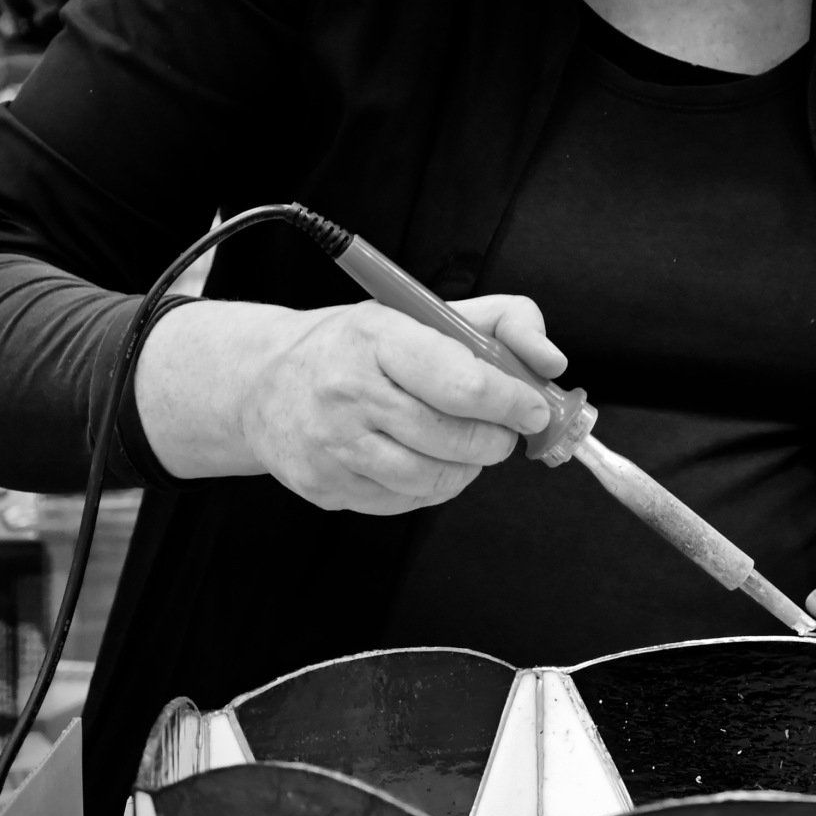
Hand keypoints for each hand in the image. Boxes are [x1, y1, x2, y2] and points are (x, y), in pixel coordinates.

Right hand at [235, 295, 564, 514]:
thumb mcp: (424, 313)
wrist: (264, 383)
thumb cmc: (359, 346)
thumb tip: (551, 362)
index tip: (533, 407)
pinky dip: (433, 487)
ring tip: (465, 444)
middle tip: (502, 429)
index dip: (511, 401)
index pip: (461, 382)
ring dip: (468, 467)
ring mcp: (332, 446)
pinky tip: (424, 459)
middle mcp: (347, 392)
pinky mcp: (325, 487)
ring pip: (434, 478)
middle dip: (496, 438)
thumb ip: (501, 322)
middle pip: (455, 438)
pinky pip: (406, 502)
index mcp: (376, 336)